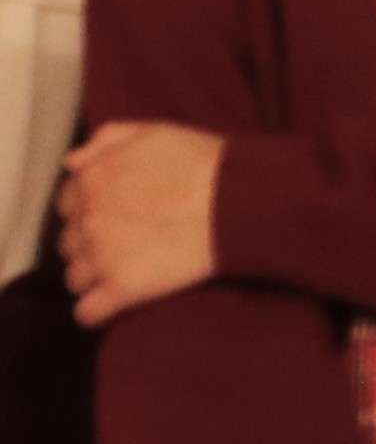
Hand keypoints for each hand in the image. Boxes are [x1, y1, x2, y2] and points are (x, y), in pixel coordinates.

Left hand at [57, 120, 221, 323]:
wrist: (240, 200)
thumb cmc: (206, 163)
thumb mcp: (157, 131)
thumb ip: (108, 139)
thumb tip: (71, 162)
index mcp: (92, 180)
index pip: (67, 206)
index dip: (90, 211)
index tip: (117, 215)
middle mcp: (88, 219)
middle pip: (69, 244)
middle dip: (91, 245)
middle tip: (126, 244)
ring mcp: (102, 256)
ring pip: (75, 278)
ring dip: (94, 277)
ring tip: (126, 272)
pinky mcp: (122, 289)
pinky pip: (87, 312)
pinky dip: (97, 310)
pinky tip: (115, 303)